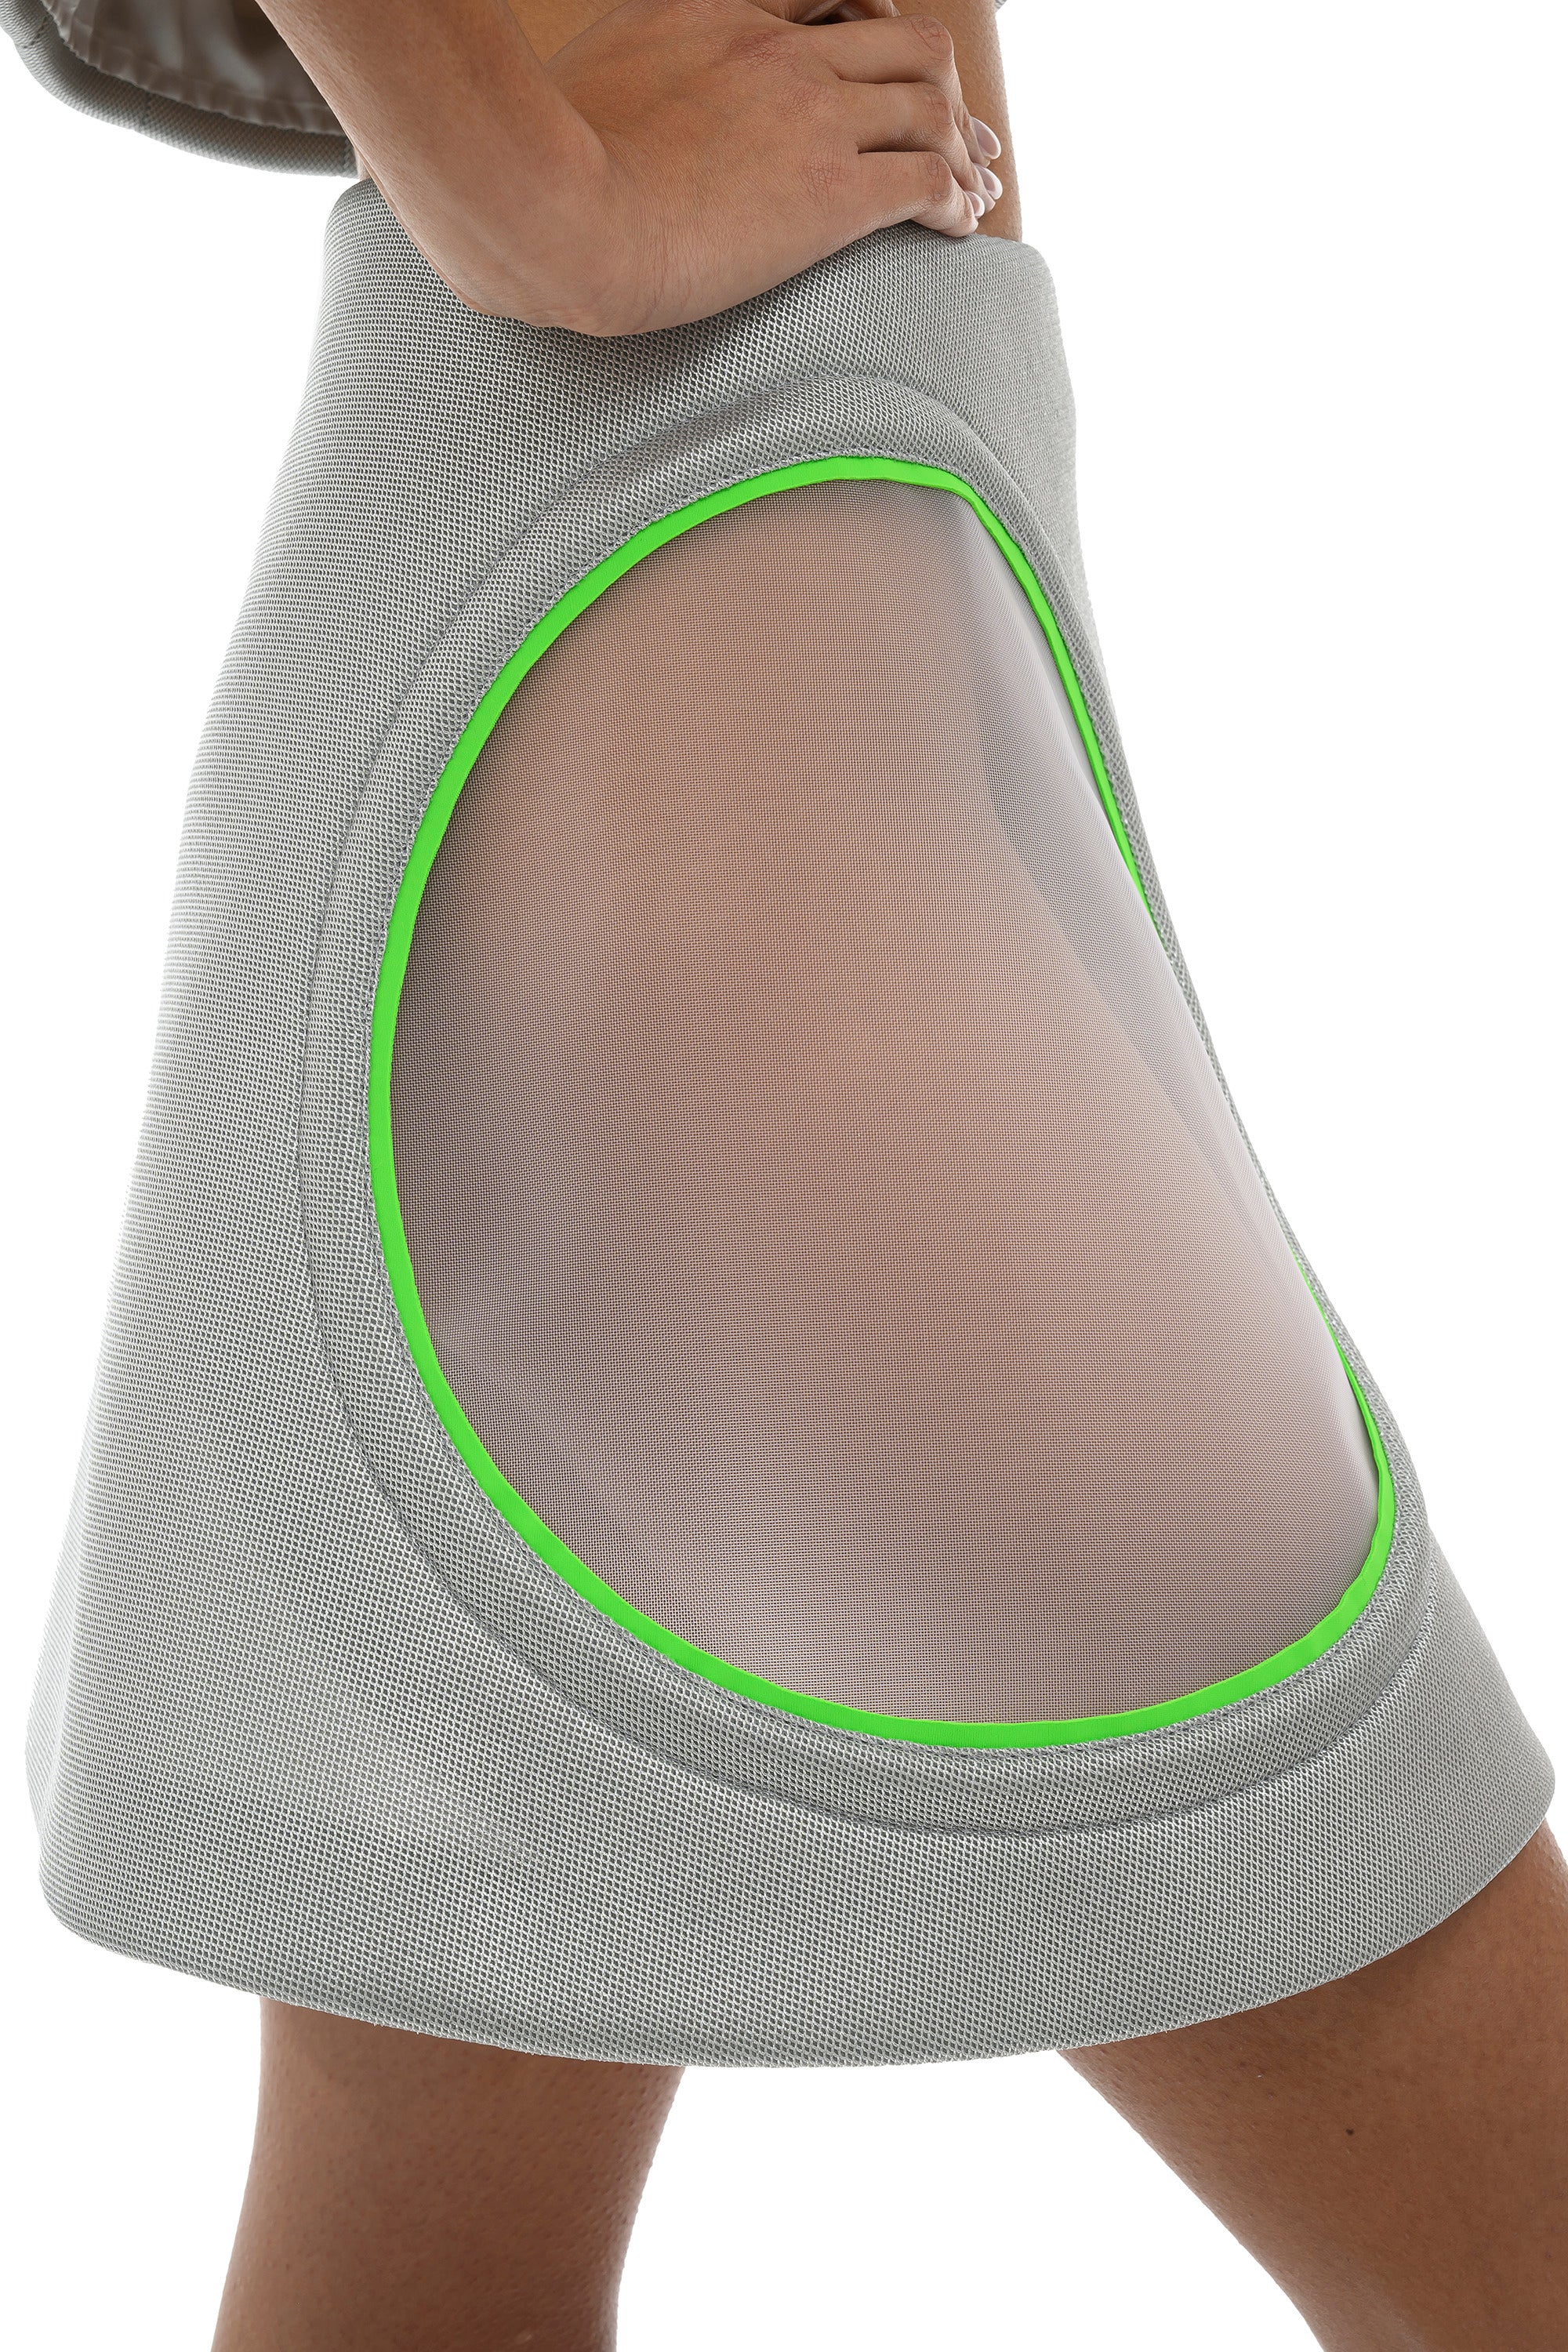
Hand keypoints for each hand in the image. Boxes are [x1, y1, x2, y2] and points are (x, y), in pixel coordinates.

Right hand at [539, 0, 1003, 331]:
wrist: (554, 214)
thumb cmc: (537, 172)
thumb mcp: (573, 82)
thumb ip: (605, 78)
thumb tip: (575, 119)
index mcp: (715, 11)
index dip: (865, 19)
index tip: (879, 54)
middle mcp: (779, 51)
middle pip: (899, 36)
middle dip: (937, 80)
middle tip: (955, 124)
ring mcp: (812, 117)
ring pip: (931, 101)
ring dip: (964, 141)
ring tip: (978, 179)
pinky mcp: (834, 194)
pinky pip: (928, 179)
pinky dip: (958, 197)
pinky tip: (964, 220)